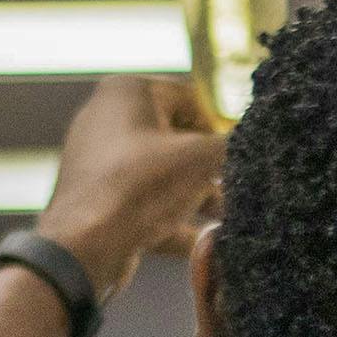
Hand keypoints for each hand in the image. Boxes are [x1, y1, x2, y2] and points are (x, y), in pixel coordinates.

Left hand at [35, 78, 229, 301]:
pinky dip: (173, 221)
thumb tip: (251, 142)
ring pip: (162, 175)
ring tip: (228, 220)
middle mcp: (107, 118)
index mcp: (127, 91)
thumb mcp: (200, 159)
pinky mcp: (98, 199)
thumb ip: (230, 145)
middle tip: (238, 189)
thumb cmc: (140, 186)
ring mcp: (99, 160)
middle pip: (176, 139)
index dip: (219, 128)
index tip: (237, 156)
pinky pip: (145, 203)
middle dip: (210, 169)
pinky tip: (203, 244)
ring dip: (198, 199)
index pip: (191, 99)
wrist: (85, 245)